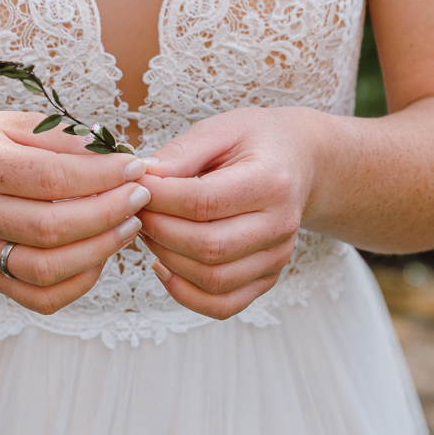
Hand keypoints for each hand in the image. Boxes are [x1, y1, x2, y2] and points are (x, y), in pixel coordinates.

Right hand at [0, 112, 151, 314]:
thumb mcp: (17, 125)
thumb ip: (66, 140)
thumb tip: (122, 157)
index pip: (52, 179)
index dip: (103, 176)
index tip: (137, 168)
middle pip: (52, 228)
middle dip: (109, 214)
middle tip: (141, 197)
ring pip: (49, 269)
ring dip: (101, 250)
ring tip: (130, 225)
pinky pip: (42, 297)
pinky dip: (80, 282)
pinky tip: (102, 256)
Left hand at [139, 107, 315, 319]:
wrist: (299, 161)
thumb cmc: (255, 142)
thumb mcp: (220, 130)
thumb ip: (180, 153)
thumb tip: (142, 179)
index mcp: (271, 181)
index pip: (202, 202)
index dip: (158, 199)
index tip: (134, 186)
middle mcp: (280, 225)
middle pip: (207, 247)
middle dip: (158, 230)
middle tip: (135, 210)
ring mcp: (277, 257)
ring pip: (212, 280)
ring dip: (167, 259)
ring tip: (148, 231)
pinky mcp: (268, 278)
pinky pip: (222, 304)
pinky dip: (185, 294)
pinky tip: (164, 265)